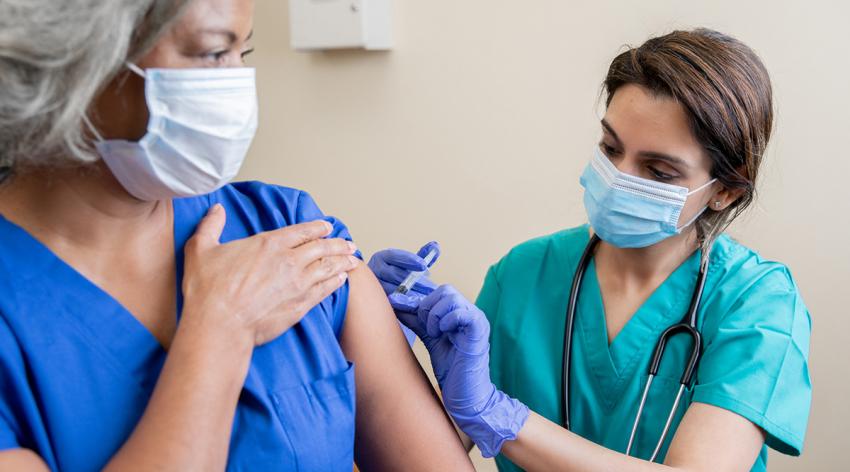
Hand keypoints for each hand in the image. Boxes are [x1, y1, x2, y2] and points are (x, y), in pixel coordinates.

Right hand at [182, 204, 359, 345]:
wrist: (219, 325)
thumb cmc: (208, 290)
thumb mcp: (201, 249)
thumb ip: (211, 226)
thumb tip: (216, 209)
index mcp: (269, 244)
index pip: (301, 231)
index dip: (317, 228)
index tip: (327, 227)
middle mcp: (289, 261)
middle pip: (321, 248)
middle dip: (338, 244)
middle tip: (349, 244)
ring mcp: (298, 283)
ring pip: (328, 267)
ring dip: (343, 261)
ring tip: (354, 259)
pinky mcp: (301, 305)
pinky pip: (325, 290)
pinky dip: (336, 282)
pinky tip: (342, 280)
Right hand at [368, 242, 439, 344]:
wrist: (381, 292)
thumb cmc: (398, 276)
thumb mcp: (410, 265)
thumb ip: (422, 255)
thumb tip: (435, 246)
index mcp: (382, 258)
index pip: (394, 256)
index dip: (409, 260)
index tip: (423, 265)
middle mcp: (374, 271)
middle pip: (394, 274)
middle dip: (415, 281)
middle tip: (431, 287)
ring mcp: (373, 287)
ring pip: (391, 290)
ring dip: (411, 295)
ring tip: (426, 299)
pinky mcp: (376, 302)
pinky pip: (390, 304)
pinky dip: (404, 305)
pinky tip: (417, 308)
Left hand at [398, 285, 528, 457]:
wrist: (466, 395)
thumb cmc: (451, 369)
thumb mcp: (430, 338)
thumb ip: (417, 320)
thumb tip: (396, 302)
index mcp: (460, 313)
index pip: (438, 292)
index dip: (416, 298)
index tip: (395, 303)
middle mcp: (470, 312)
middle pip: (445, 290)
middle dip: (426, 307)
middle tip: (426, 329)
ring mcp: (476, 319)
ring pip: (451, 297)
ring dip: (434, 315)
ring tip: (435, 334)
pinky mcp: (479, 330)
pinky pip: (461, 312)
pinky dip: (446, 321)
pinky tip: (442, 335)